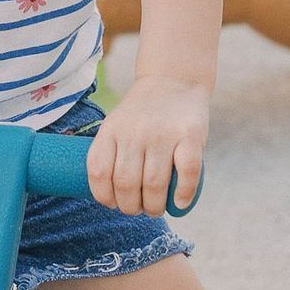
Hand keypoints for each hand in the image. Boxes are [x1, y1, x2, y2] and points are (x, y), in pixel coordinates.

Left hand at [85, 75, 207, 217]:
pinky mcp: (190, 135)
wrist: (173, 80)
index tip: (114, 204)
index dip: (105, 197)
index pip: (99, 173)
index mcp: (111, 130)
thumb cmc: (142, 114)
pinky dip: (183, 194)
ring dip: (154, 207)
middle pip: (126, 184)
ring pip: (154, 184)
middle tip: (139, 209)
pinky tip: (179, 203)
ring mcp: (163, 134)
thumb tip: (109, 197)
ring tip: (156, 209)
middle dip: (131, 207)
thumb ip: (112, 153)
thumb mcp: (117, 124)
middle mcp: (134, 132)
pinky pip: (186, 173)